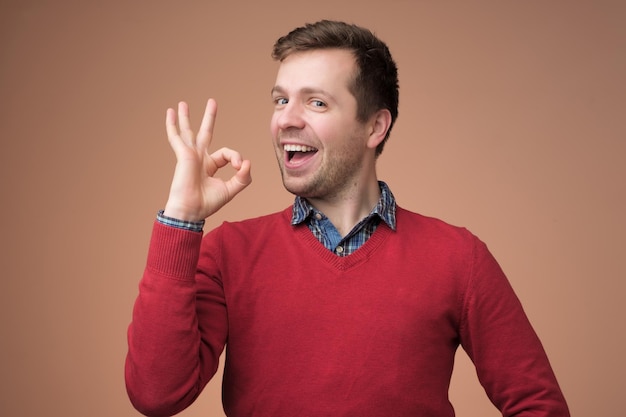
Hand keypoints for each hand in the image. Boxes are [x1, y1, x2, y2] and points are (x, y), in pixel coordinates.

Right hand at [163, 99, 251, 220]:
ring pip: (188, 132)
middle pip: (205, 133)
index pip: (227, 153)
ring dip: (185, 117)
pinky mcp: (183, 155)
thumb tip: (247, 162)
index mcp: (210, 165)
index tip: (239, 167)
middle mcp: (199, 158)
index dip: (236, 157)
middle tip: (212, 102)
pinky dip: (172, 125)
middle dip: (209, 117)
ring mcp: (190, 155)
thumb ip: (243, 178)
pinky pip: (176, 137)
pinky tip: (170, 112)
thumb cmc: (207, 203)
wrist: (191, 211)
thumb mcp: (230, 190)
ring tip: (182, 103)